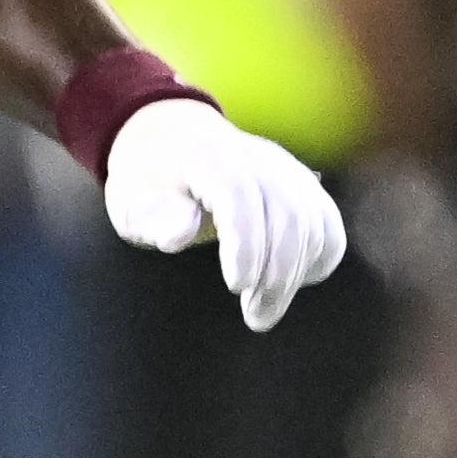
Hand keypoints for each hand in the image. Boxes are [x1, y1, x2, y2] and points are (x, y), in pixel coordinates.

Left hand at [101, 100, 347, 331]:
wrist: (175, 140)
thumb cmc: (148, 180)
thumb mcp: (128, 198)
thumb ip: (150, 217)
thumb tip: (178, 236)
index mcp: (210, 157)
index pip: (241, 196)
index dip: (246, 243)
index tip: (237, 285)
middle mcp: (258, 158)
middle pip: (287, 213)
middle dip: (277, 272)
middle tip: (256, 317)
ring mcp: (286, 169)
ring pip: (312, 221)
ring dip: (296, 273)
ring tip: (264, 309)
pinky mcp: (303, 184)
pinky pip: (327, 221)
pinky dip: (319, 256)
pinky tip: (292, 282)